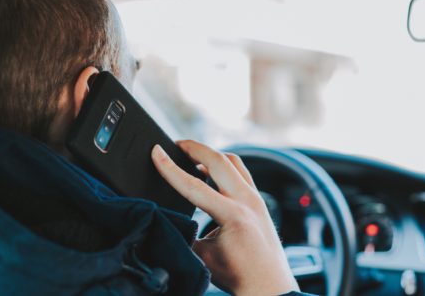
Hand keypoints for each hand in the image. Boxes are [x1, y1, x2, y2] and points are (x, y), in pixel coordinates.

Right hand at [151, 141, 298, 295]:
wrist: (269, 287)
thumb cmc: (238, 275)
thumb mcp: (202, 255)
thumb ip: (184, 232)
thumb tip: (168, 216)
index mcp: (233, 215)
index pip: (194, 185)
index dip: (170, 168)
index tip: (156, 152)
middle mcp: (248, 201)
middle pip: (218, 159)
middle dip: (194, 147)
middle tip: (175, 144)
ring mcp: (257, 199)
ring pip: (234, 162)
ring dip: (211, 155)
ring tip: (191, 155)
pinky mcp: (260, 201)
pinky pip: (242, 173)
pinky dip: (224, 166)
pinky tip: (211, 172)